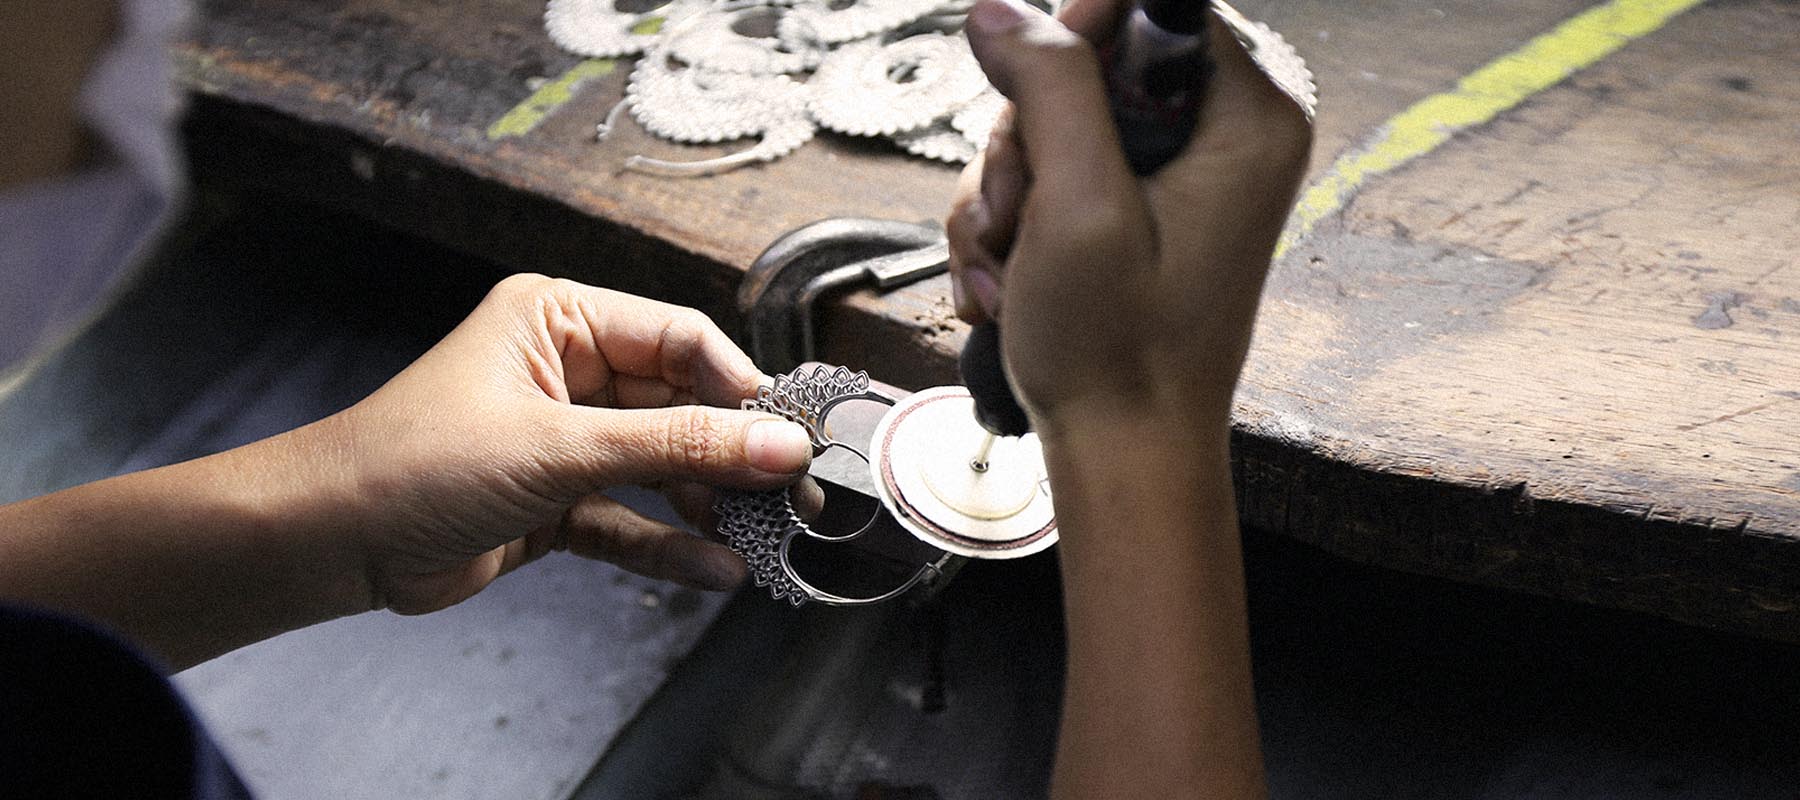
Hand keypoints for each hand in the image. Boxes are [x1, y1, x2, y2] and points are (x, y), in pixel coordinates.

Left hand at [312, 274, 812, 613]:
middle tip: (788, 492)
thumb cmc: (409, 463)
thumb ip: (676, 447)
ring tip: (760, 534)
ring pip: (660, 466)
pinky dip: (668, 545)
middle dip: (731, 453)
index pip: (679, 340)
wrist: (327, 542)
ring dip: (706, 503)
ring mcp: (562, 440)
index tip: (786, 434)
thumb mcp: (558, 447)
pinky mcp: (555, 502)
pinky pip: (631, 519)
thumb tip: (772, 444)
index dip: (738, 387)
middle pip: (678, 406)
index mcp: (559, 321)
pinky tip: (712, 569)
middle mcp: (565, 372)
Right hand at [946, 0, 1311, 435]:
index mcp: (1250, 119)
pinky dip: (1013, 225)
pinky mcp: (1133, 213)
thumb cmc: (1120, 351)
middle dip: (1024, 143)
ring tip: (1004, 270)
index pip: (1156, 8)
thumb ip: (1051, 87)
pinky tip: (1005, 284)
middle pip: (1089, 66)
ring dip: (1005, 194)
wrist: (1122, 452)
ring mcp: (1175, 178)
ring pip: (1054, 124)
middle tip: (1016, 218)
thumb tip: (998, 10)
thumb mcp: (1077, 204)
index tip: (1035, 104)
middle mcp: (1222, 137)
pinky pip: (1051, 175)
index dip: (1076, 34)